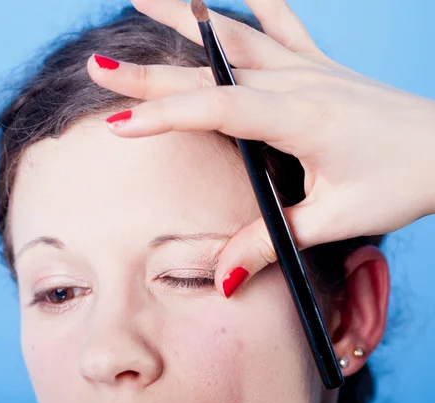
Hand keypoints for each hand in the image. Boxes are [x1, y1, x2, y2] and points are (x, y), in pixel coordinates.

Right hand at [87, 0, 434, 293]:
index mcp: (300, 118)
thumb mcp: (334, 221)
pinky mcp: (320, 65)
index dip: (165, 115)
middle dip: (150, 72)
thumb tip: (224, 276)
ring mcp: (309, 66)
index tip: (120, 122)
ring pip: (235, 34)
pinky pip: (281, 21)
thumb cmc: (402, 182)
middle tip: (100, 66)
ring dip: (185, 17)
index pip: (216, 110)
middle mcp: (299, 82)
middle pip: (210, 71)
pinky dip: (252, 4)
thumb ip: (271, 242)